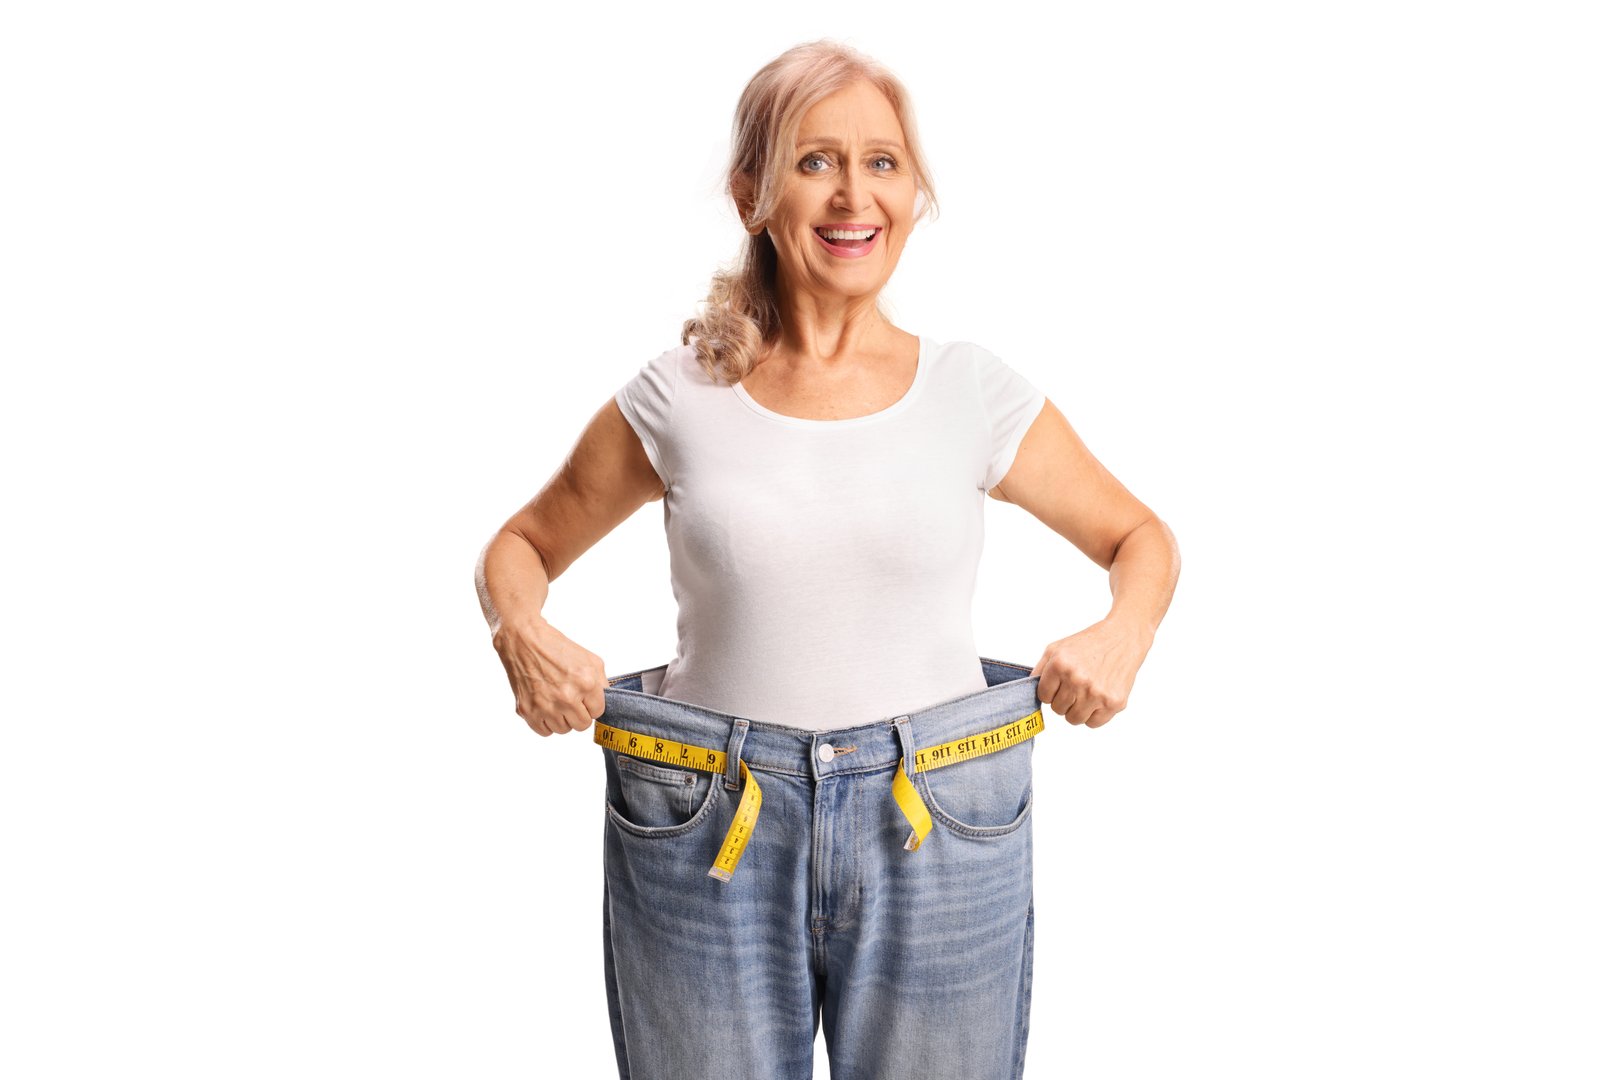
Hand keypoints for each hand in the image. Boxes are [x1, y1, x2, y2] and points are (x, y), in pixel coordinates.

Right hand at [490, 616, 606, 736]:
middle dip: (579, 713)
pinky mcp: (527, 711)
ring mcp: (546, 706)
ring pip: (563, 730)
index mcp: (586, 683)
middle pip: (582, 725)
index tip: (584, 697)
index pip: (598, 713)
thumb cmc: (556, 648)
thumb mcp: (590, 660)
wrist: (524, 641)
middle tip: (570, 699)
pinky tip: (545, 705)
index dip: (591, 704)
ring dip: (562, 718)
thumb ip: (602, 683)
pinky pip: (545, 731)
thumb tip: (604, 703)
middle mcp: (567, 697)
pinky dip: (545, 722)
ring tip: (556, 700)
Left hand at [1030, 618, 1153, 728]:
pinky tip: (1098, 698)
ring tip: (1086, 693)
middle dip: (1064, 700)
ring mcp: (1096, 693)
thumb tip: (1026, 691)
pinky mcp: (1114, 703)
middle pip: (1058, 710)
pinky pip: (1093, 724)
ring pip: (1074, 719)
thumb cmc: (1089, 643)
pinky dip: (1094, 715)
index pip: (1043, 696)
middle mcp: (1077, 680)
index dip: (1051, 691)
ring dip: (1077, 709)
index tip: (1060, 684)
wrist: (1123, 637)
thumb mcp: (1057, 648)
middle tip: (1076, 686)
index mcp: (1060, 665)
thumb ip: (1039, 670)